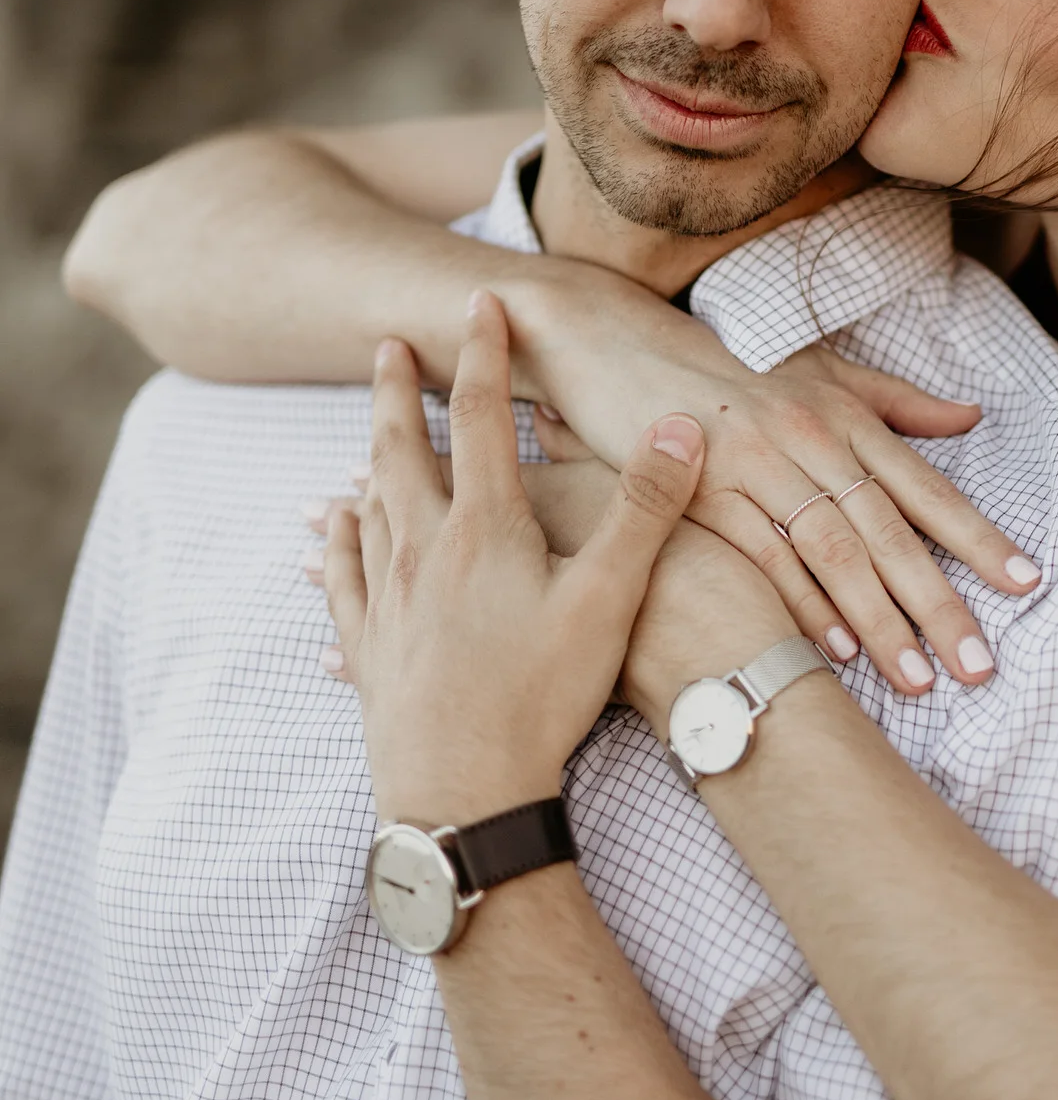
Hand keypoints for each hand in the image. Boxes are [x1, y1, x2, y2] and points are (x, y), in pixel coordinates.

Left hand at [314, 291, 704, 821]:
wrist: (464, 796)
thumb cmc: (542, 698)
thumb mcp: (611, 597)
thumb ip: (646, 506)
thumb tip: (682, 424)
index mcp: (484, 527)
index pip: (484, 415)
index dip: (485, 353)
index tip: (479, 303)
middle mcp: (423, 551)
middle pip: (403, 449)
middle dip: (398, 391)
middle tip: (387, 347)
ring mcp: (388, 603)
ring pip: (370, 509)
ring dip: (368, 458)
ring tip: (367, 431)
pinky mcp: (370, 652)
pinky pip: (344, 583)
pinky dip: (339, 546)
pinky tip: (334, 538)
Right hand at [531, 335, 1038, 697]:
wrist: (629, 355)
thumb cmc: (737, 380)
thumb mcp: (820, 377)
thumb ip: (896, 404)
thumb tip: (971, 417)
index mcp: (844, 416)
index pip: (923, 485)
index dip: (977, 534)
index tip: (1027, 582)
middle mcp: (809, 437)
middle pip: (887, 528)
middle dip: (937, 600)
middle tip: (980, 665)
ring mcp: (756, 462)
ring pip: (832, 549)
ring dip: (878, 619)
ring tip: (919, 679)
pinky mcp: (704, 490)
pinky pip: (763, 555)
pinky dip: (802, 603)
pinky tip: (835, 651)